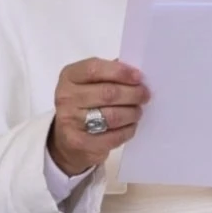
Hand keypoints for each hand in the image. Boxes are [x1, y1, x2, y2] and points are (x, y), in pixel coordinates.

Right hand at [48, 58, 149, 175]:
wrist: (66, 141)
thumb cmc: (85, 104)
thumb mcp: (90, 84)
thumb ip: (109, 74)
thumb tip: (136, 73)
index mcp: (69, 77)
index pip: (94, 69)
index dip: (120, 72)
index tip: (139, 77)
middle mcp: (66, 98)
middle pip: (107, 93)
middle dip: (133, 94)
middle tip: (145, 95)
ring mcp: (71, 122)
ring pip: (112, 116)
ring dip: (132, 113)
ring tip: (138, 111)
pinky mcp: (80, 143)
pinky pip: (113, 136)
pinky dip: (128, 130)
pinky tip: (131, 126)